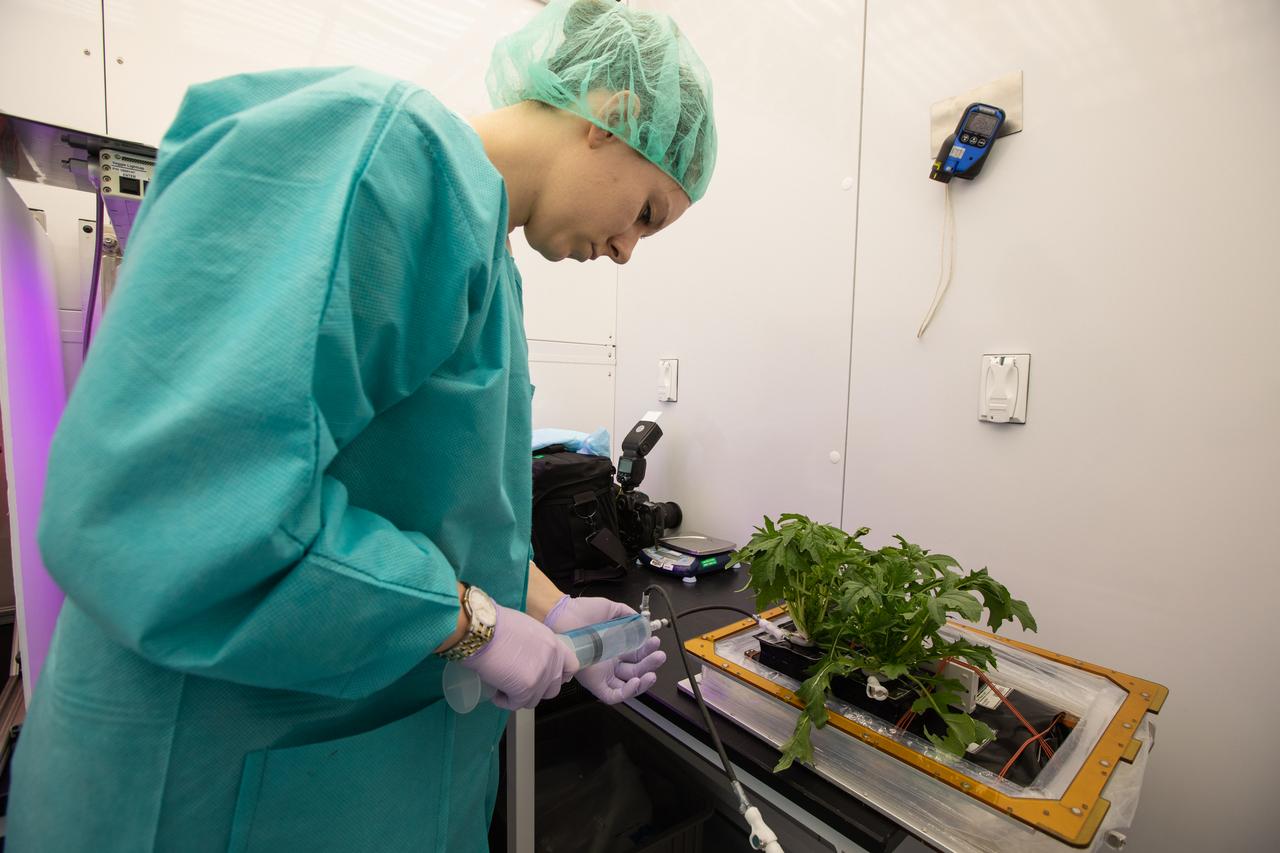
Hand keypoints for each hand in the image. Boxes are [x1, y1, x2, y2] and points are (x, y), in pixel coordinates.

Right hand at [460, 603, 578, 709]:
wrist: (483, 630)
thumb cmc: (497, 624)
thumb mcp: (527, 629)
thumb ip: (536, 646)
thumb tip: (529, 658)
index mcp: (553, 644)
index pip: (571, 667)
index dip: (560, 676)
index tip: (548, 679)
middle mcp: (552, 661)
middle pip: (552, 689)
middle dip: (535, 689)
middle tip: (518, 683)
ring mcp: (541, 676)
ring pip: (533, 699)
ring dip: (518, 696)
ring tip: (503, 686)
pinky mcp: (526, 689)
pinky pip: (516, 705)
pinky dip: (504, 701)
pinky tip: (496, 693)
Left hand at [544, 595, 665, 703]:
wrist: (563, 616)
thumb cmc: (582, 612)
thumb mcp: (610, 609)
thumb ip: (629, 616)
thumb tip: (643, 623)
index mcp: (615, 646)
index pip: (637, 654)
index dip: (648, 651)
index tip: (655, 642)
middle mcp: (610, 661)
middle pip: (636, 670)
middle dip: (650, 664)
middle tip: (659, 656)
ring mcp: (603, 673)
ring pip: (627, 685)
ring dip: (643, 682)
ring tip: (652, 673)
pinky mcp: (595, 683)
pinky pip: (612, 695)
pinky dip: (626, 692)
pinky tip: (635, 682)